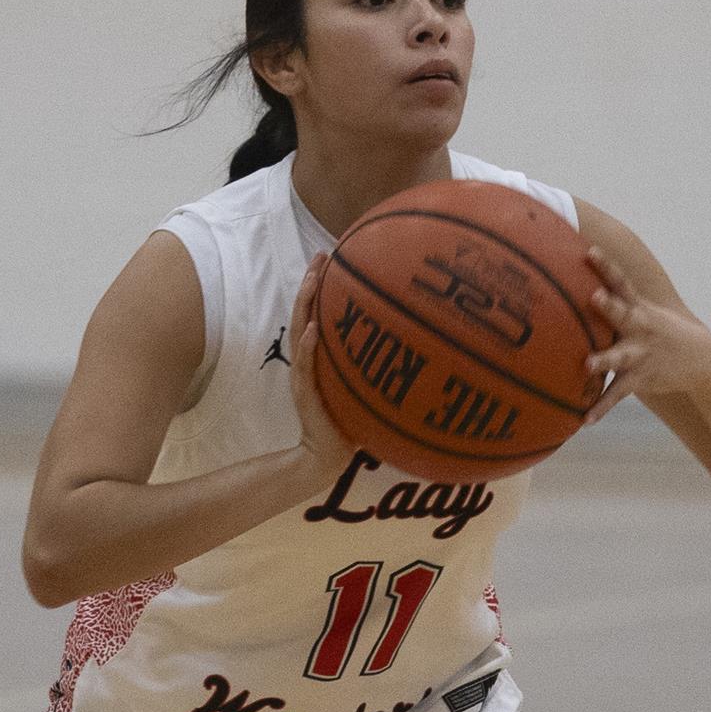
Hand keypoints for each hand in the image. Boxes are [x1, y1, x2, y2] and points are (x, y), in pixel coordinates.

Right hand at [285, 254, 352, 484]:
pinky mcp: (305, 394)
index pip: (316, 313)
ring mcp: (304, 376)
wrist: (326, 456)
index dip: (322, 286)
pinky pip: (306, 367)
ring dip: (305, 304)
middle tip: (321, 255)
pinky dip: (308, 347)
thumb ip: (374, 365)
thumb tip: (410, 345)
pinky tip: (314, 328)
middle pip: (304, 313)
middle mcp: (308, 361)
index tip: (333, 257)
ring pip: (300, 331)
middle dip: (311, 282)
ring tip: (312, 279)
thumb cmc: (349, 425)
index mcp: (319, 357)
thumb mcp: (363, 387)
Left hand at [583, 246, 710, 421]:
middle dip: (608, 305)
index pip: (621, 281)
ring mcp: (640, 353)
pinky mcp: (641, 378)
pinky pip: (618, 393)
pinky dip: (602, 407)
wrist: (702, 360)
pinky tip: (585, 419)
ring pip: (619, 356)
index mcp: (639, 308)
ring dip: (604, 359)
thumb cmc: (664, 333)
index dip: (605, 265)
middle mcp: (639, 328)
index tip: (589, 251)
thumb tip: (588, 286)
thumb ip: (619, 301)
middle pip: (621, 313)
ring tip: (587, 364)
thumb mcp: (647, 311)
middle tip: (594, 296)